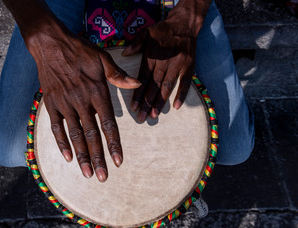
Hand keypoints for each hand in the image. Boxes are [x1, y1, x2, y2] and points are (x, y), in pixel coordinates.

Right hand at [26, 17, 139, 181]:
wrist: (50, 43)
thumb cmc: (80, 50)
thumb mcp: (103, 58)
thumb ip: (118, 75)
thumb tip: (137, 83)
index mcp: (97, 92)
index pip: (108, 124)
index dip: (114, 144)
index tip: (118, 161)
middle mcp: (81, 101)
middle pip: (91, 135)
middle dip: (98, 157)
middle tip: (102, 177)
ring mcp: (65, 104)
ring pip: (74, 135)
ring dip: (81, 155)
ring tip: (87, 173)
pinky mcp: (51, 104)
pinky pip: (56, 127)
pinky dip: (61, 143)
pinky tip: (68, 158)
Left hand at [122, 0, 210, 121]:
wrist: (184, 24)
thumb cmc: (162, 29)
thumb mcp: (146, 32)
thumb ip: (135, 44)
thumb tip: (124, 55)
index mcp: (151, 57)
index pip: (143, 79)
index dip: (138, 94)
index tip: (133, 107)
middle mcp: (164, 63)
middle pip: (154, 86)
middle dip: (146, 103)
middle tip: (141, 118)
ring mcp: (177, 65)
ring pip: (167, 87)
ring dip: (160, 102)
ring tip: (154, 115)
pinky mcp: (189, 66)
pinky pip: (185, 82)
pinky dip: (181, 94)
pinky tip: (177, 106)